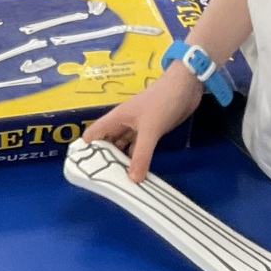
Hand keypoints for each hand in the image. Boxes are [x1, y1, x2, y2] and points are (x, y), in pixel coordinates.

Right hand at [81, 63, 203, 181]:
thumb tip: (133, 180)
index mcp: (116, 119)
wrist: (187, 86)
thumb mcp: (150, 130)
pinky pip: (138, 148)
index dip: (85, 151)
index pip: (92, 135)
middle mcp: (123, 124)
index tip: (84, 171)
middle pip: (107, 145)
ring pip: (123, 148)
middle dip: (105, 162)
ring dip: (121, 162)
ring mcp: (137, 128)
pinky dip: (136, 160)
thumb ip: (141, 155)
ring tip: (117, 183)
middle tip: (102, 184)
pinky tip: (136, 173)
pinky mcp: (150, 131)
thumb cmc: (162, 101)